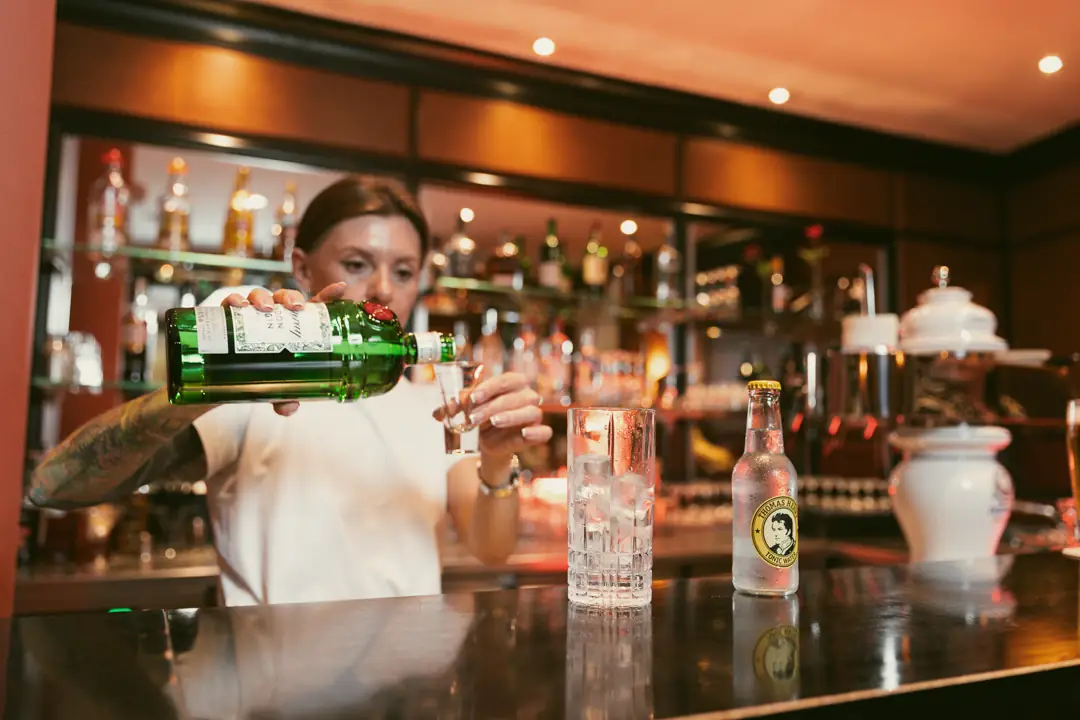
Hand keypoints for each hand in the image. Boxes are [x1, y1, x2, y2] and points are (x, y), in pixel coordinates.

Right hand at [220, 282, 347, 416]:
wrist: (223, 377)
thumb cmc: (259, 376)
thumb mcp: (274, 387)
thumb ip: (282, 397)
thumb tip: (288, 408)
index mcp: (293, 326)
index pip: (314, 307)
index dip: (328, 296)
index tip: (341, 288)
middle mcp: (274, 316)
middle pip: (287, 297)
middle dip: (292, 298)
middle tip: (295, 309)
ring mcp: (250, 313)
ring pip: (260, 295)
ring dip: (264, 297)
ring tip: (266, 309)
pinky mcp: (227, 315)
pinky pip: (230, 302)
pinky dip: (234, 300)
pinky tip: (237, 306)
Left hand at [433, 372, 552, 481]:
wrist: (489, 442)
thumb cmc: (482, 417)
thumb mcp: (469, 409)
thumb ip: (456, 407)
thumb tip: (438, 412)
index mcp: (513, 383)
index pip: (505, 380)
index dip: (490, 387)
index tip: (473, 397)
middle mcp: (527, 396)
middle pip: (514, 397)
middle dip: (492, 407)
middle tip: (474, 418)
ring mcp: (534, 415)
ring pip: (529, 412)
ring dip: (511, 417)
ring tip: (493, 422)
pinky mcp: (538, 433)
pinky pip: (544, 432)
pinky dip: (536, 432)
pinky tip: (525, 433)